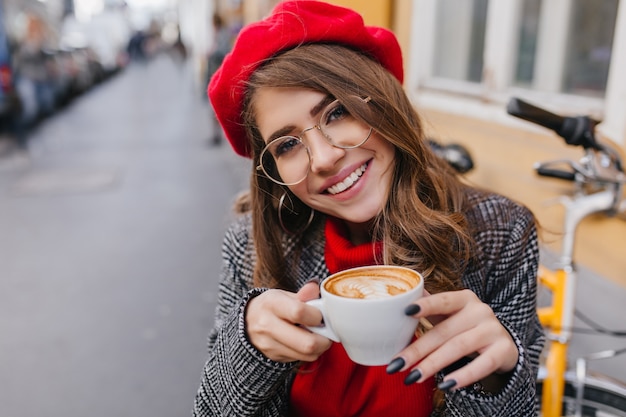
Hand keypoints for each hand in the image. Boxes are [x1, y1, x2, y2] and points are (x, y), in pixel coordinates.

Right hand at [245, 281, 332, 362]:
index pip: (299, 312)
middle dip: (324, 339)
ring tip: (318, 336)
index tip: (320, 315)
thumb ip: (302, 294)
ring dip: (320, 347)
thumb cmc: (271, 306)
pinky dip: (310, 353)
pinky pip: (301, 359)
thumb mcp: (283, 295)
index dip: (317, 316)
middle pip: (306, 342)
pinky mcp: (274, 357)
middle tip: (326, 331)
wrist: (247, 323)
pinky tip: (307, 342)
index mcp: (271, 304)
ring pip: (306, 354)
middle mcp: (267, 326)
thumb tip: (315, 289)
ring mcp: (270, 345)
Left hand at [391, 289, 518, 390]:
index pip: (443, 300)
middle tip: (396, 364)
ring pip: (458, 348)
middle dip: (417, 350)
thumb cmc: (467, 327)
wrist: (503, 344)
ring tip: (413, 377)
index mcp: (464, 298)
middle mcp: (480, 311)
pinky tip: (445, 385)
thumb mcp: (450, 314)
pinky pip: (482, 365)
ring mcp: (493, 330)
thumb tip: (402, 295)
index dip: (426, 305)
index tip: (406, 312)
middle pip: (444, 331)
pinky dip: (463, 376)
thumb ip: (430, 306)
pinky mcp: (504, 350)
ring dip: (433, 364)